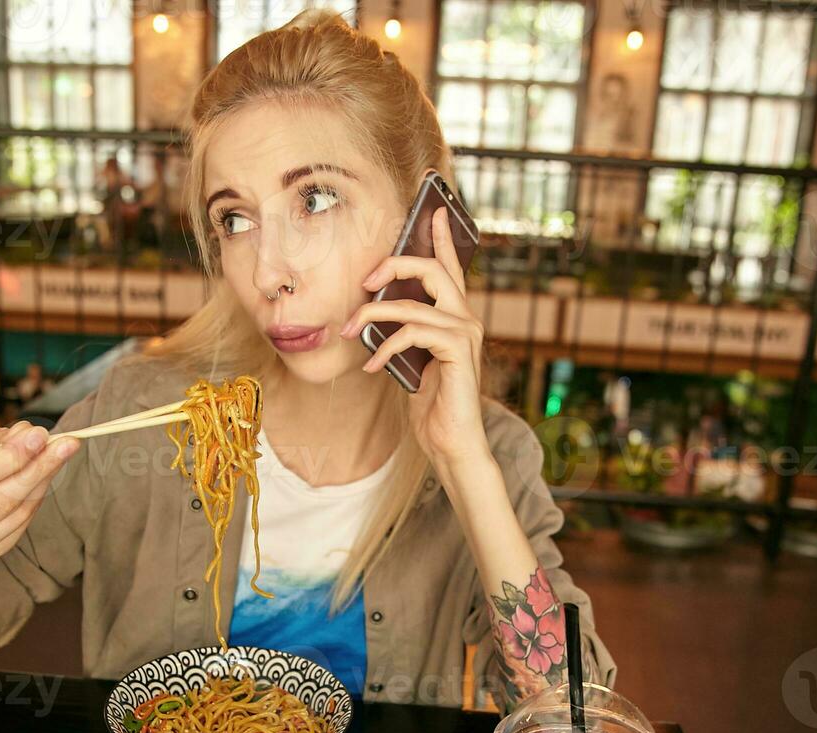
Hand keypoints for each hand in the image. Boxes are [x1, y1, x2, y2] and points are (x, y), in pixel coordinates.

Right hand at [0, 420, 79, 566]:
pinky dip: (39, 494)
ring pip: (17, 512)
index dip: (9, 457)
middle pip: (0, 499)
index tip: (38, 434)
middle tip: (65, 442)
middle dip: (36, 467)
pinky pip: (23, 521)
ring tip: (63, 451)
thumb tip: (26, 432)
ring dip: (44, 478)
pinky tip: (49, 472)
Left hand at [340, 205, 489, 467]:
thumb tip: (371, 314)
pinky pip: (413, 333)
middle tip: (366, 280)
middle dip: (394, 266)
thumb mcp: (412, 361)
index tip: (433, 206)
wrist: (452, 443)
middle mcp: (466, 319)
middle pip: (432, 270)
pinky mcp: (459, 351)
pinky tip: (373, 366)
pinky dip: (386, 347)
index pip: (451, 266)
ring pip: (412, 305)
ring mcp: (465, 334)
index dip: (441, 235)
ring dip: (372, 316)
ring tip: (350, 332)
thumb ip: (403, 333)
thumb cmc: (433, 405)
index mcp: (455, 316)